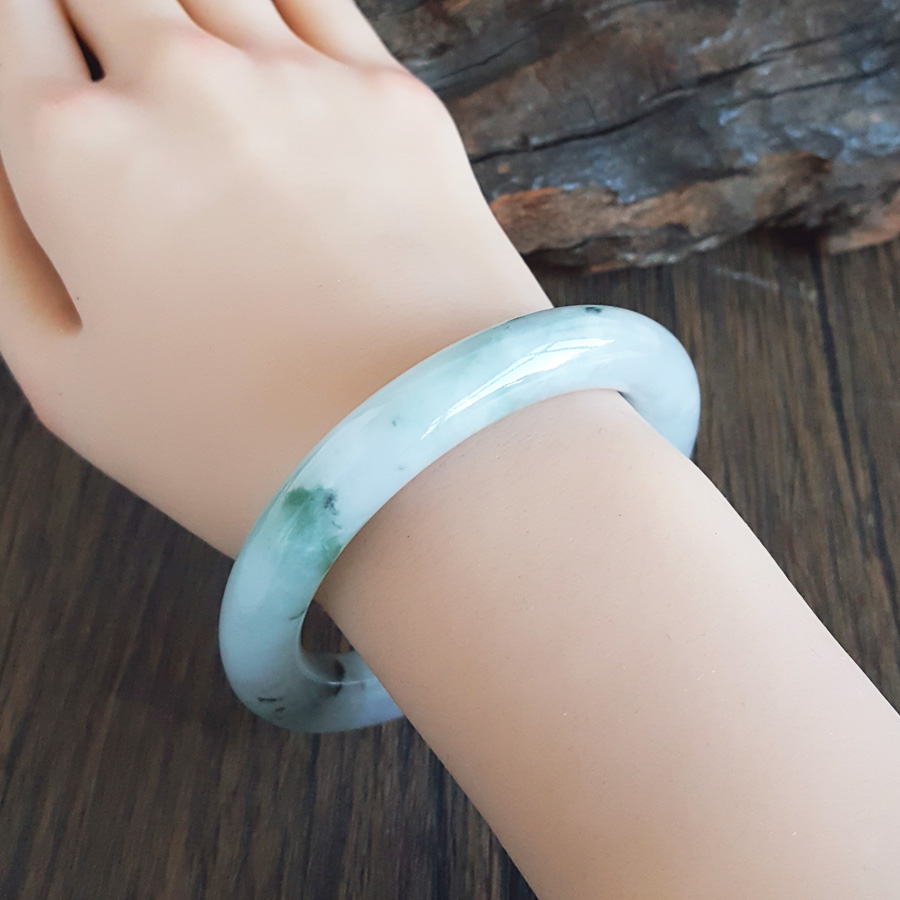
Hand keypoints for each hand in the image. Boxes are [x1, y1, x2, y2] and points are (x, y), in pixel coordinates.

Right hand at [0, 0, 549, 555]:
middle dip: (93, 21)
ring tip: (185, 69)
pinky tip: (259, 26)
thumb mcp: (69, 386)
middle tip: (110, 67)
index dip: (21, 36)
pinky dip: (271, 0)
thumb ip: (7, 259)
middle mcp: (177, 83)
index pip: (9, 24)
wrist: (425, 450)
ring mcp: (294, 78)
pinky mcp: (392, 96)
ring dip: (176, 8)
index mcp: (74, 152)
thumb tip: (5, 171)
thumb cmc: (242, 443)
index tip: (41, 65)